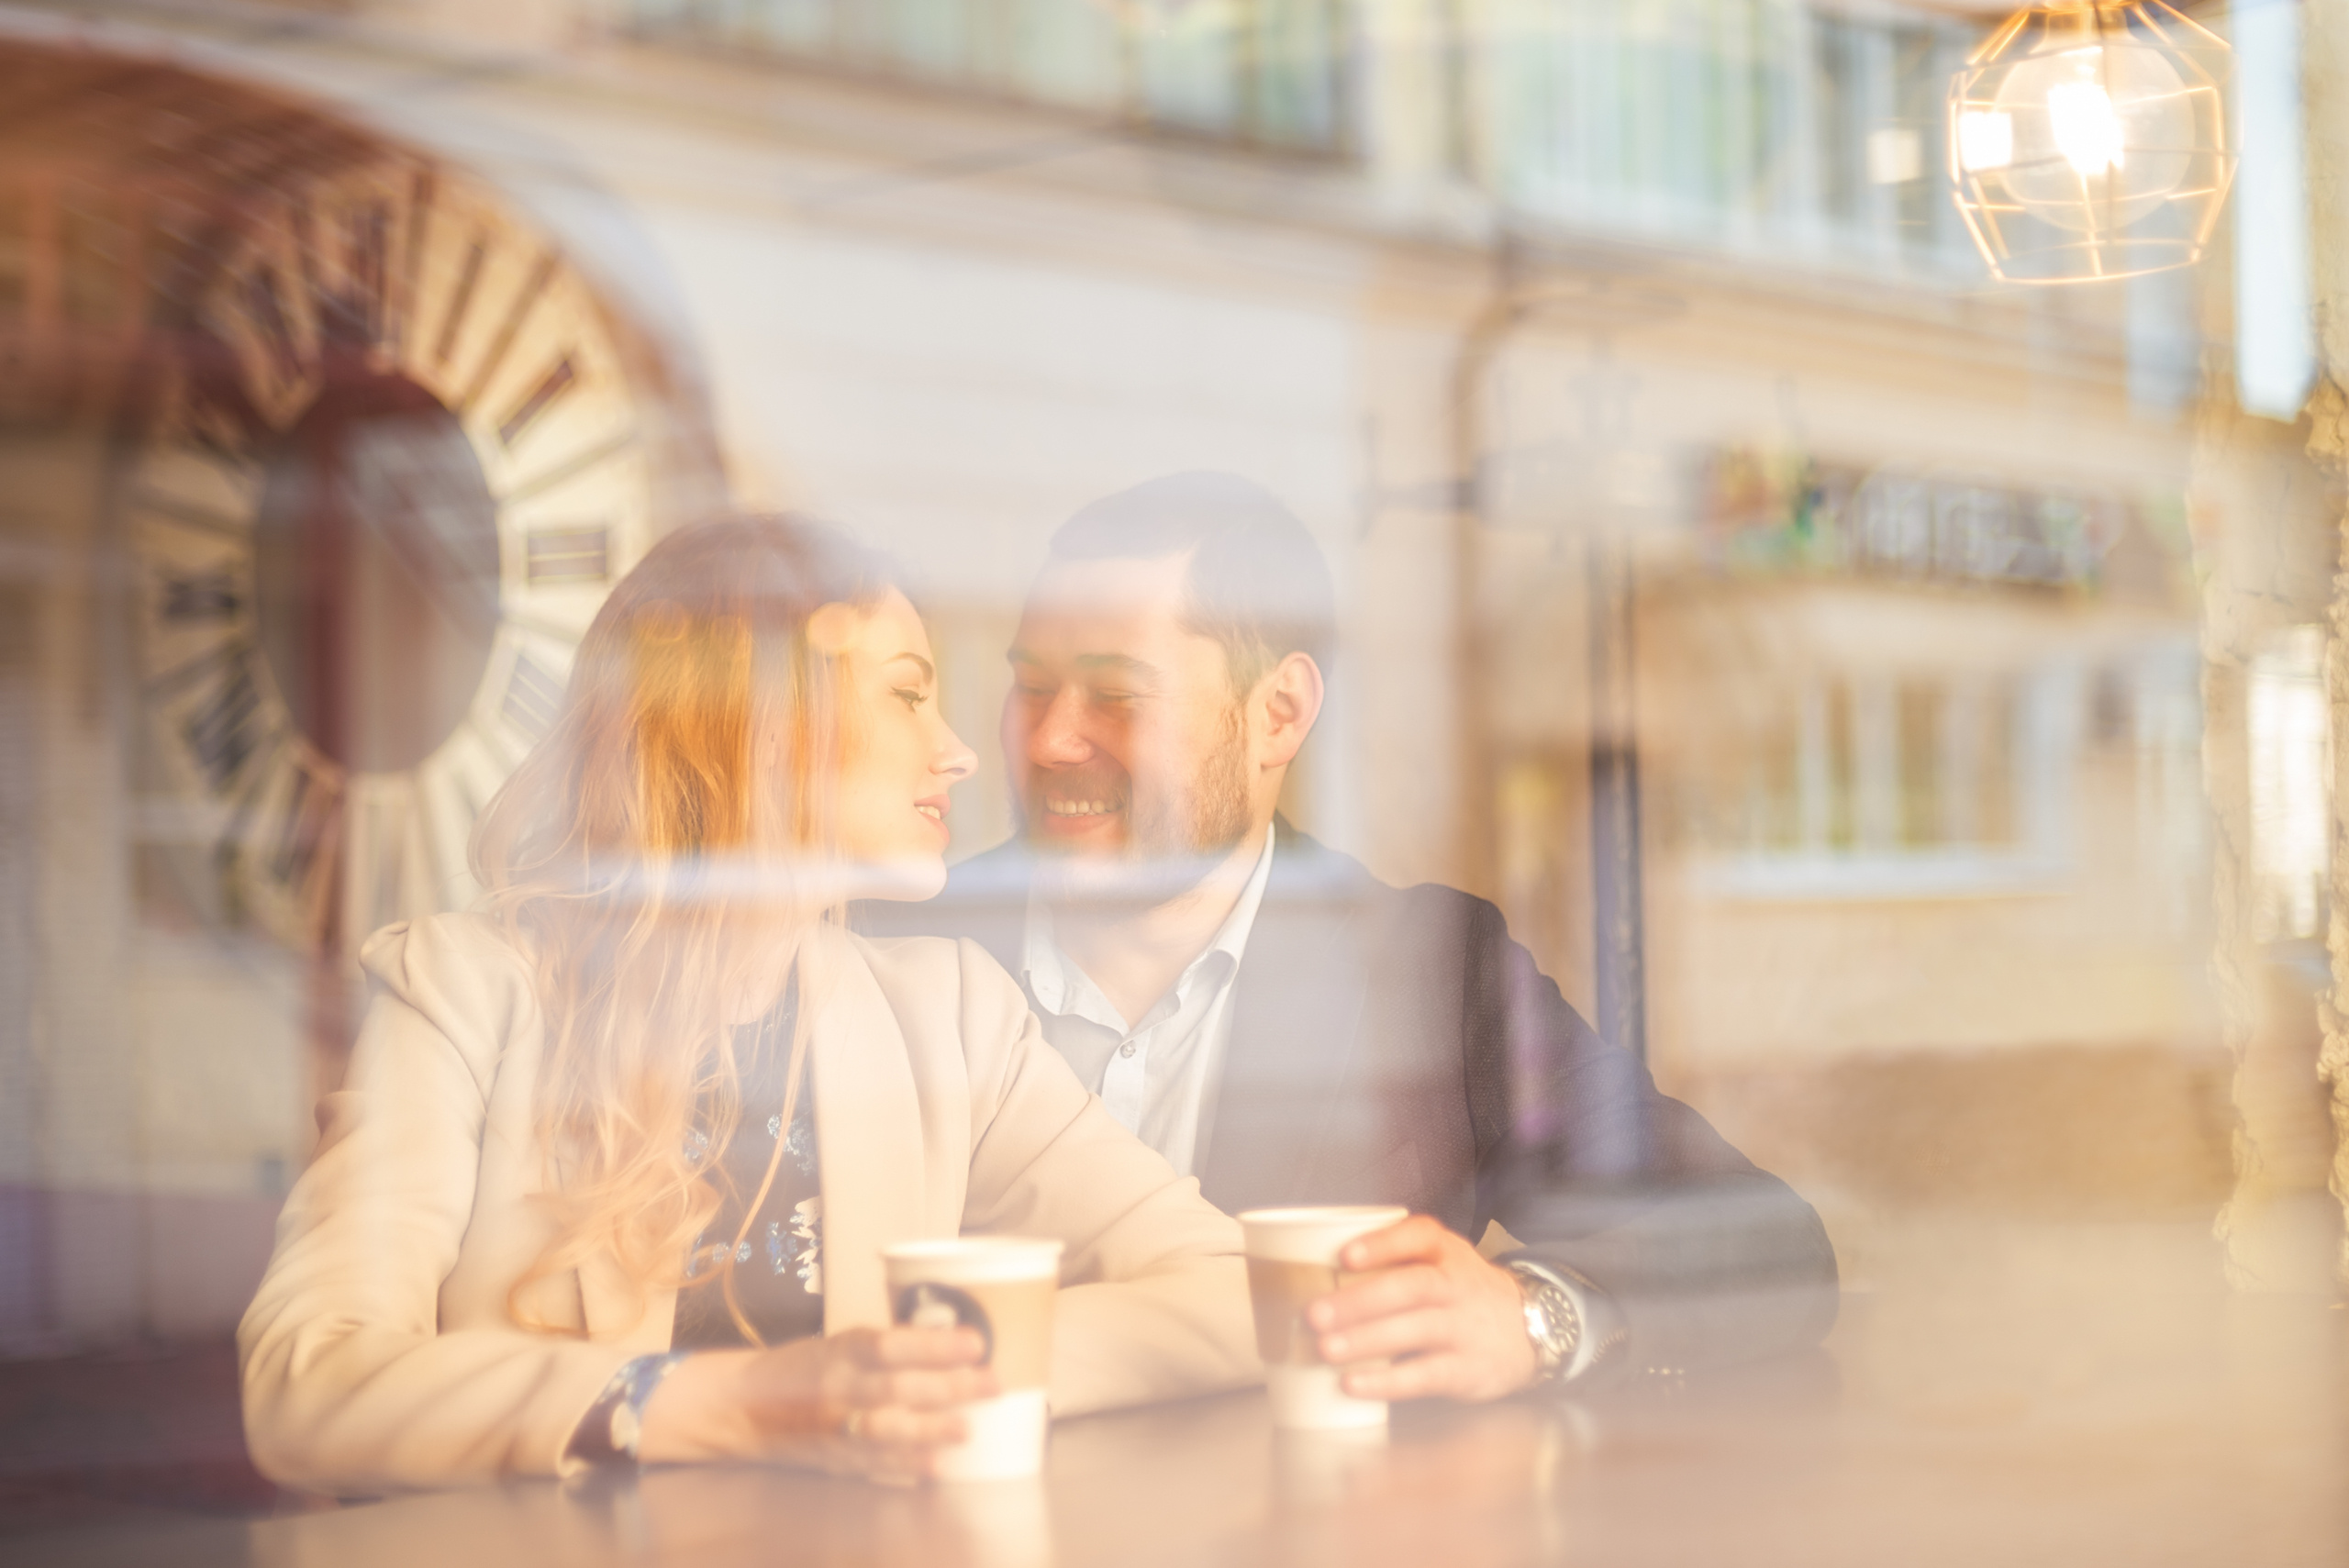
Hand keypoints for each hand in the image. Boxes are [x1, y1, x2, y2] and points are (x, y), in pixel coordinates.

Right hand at [637, 1325, 995, 1481]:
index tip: (975, 1341)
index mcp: (840, 1351)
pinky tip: (936, 1467)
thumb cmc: (799, 1368)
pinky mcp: (835, 1460)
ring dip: (933, 1429)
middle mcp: (838, 1390)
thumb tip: (950, 1343)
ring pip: (888, 1429)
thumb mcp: (839, 1343)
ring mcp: (835, 1430)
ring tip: (968, 1427)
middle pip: (898, 1389)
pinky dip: (907, 1468)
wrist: (740, 1408)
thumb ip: (887, 1348)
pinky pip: (875, 1466)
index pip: (891, 1344)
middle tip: (993, 1382)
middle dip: (950, 1387)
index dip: (934, 1344)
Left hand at [1306, 1214, 1536, 1403]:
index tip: (1343, 1255)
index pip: (1418, 1236)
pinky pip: (1425, 1374)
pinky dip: (1387, 1381)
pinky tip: (1353, 1383)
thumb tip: (1312, 1277)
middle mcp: (1458, 1285)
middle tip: (1314, 1314)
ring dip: (1366, 1340)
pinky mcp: (1467, 1369)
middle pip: (1411, 1286)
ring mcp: (1465, 1327)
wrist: (1533, 1327)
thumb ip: (1392, 1262)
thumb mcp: (1441, 1262)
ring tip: (1324, 1349)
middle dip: (1359, 1300)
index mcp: (1446, 1251)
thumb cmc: (1462, 1292)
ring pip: (1416, 1329)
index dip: (1381, 1244)